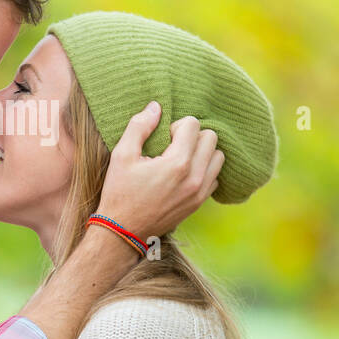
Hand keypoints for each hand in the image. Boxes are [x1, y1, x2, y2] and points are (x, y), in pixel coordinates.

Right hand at [95, 102, 223, 240]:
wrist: (122, 231)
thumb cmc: (119, 191)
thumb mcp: (122, 155)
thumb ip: (139, 126)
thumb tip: (155, 106)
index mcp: (177, 163)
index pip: (194, 125)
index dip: (177, 125)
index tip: (164, 137)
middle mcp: (195, 178)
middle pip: (211, 138)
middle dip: (193, 136)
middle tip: (173, 146)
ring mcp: (200, 192)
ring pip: (218, 157)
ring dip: (202, 152)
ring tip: (181, 158)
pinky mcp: (199, 203)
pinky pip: (216, 177)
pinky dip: (205, 170)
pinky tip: (184, 174)